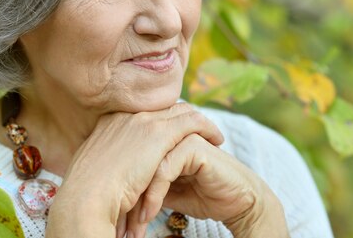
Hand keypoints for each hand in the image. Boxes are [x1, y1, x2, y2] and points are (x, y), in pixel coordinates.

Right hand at [45, 103, 223, 237]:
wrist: (85, 199)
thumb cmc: (88, 196)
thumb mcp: (97, 172)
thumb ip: (111, 164)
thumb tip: (119, 173)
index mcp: (109, 122)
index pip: (145, 112)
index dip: (163, 120)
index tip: (175, 132)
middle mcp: (125, 115)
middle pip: (163, 108)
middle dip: (182, 118)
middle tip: (199, 130)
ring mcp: (141, 121)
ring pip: (180, 110)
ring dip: (198, 122)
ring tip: (213, 134)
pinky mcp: (158, 133)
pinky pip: (192, 121)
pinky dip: (207, 127)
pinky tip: (217, 138)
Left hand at [129, 133, 289, 237]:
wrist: (237, 202)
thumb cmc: (202, 194)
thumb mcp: (165, 189)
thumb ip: (145, 180)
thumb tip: (116, 193)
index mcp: (160, 134)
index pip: (130, 153)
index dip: (121, 183)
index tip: (116, 214)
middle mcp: (169, 130)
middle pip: (134, 157)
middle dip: (126, 193)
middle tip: (120, 221)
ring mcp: (181, 135)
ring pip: (145, 163)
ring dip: (137, 197)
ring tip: (135, 223)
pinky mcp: (193, 146)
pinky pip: (163, 169)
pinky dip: (153, 194)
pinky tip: (150, 214)